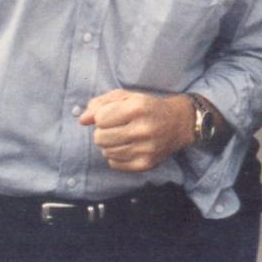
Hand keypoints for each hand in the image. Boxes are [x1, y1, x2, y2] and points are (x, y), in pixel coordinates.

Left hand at [79, 89, 193, 171]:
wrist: (178, 124)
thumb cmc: (148, 107)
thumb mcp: (127, 97)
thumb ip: (101, 104)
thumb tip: (82, 119)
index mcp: (138, 108)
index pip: (100, 118)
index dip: (102, 116)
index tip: (112, 115)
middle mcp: (143, 129)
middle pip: (100, 138)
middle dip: (103, 132)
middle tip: (116, 128)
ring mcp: (146, 149)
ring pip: (106, 152)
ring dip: (110, 144)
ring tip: (123, 137)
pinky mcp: (146, 164)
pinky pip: (114, 164)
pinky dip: (116, 156)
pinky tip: (128, 147)